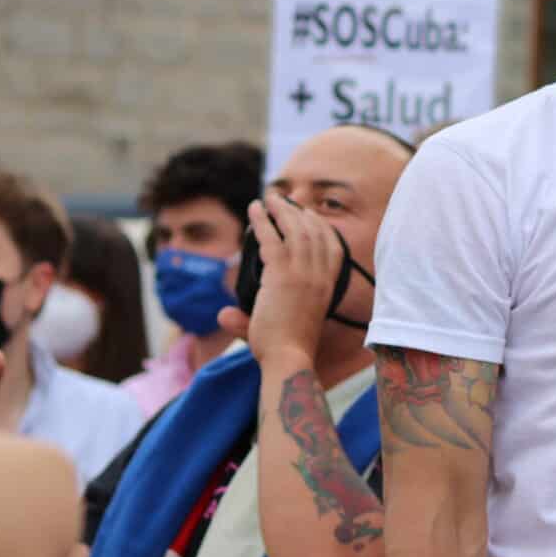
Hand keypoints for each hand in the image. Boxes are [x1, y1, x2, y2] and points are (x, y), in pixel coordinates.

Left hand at [218, 191, 339, 365]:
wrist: (288, 358)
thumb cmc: (284, 350)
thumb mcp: (276, 328)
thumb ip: (248, 318)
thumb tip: (222, 314)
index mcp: (328, 287)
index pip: (333, 248)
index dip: (323, 227)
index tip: (311, 215)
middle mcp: (319, 276)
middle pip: (314, 232)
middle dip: (300, 213)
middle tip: (285, 201)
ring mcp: (302, 273)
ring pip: (294, 230)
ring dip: (282, 210)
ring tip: (271, 198)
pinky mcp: (282, 274)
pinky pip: (271, 238)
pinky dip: (262, 220)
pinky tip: (254, 209)